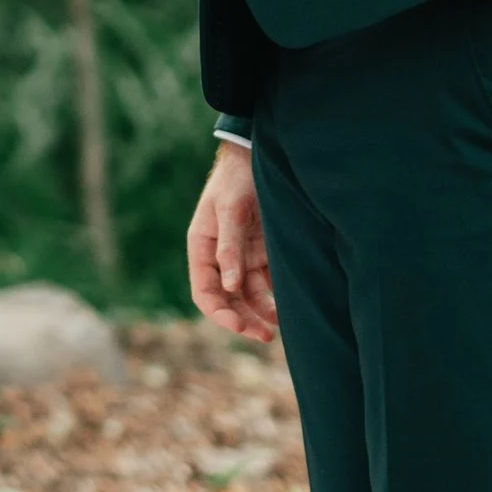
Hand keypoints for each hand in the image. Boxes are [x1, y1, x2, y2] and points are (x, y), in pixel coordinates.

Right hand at [188, 139, 277, 346]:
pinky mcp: (262, 252)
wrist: (258, 155)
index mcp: (202, 247)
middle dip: (243, 320)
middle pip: (227, 300)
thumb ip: (230, 247)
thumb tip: (231, 287)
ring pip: (248, 296)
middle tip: (265, 336)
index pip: (205, 291)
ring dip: (261, 313)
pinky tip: (289, 308)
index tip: (239, 326)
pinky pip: (266, 283)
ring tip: (280, 328)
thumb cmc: (237, 178)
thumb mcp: (231, 209)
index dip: (220, 313)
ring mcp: (242, 256)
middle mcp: (220, 257)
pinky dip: (274, 298)